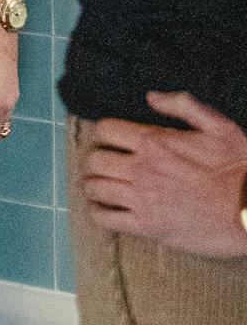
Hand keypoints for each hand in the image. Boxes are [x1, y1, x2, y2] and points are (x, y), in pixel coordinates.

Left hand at [83, 95, 246, 255]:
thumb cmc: (238, 167)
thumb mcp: (218, 125)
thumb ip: (182, 105)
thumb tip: (151, 97)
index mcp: (155, 142)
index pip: (105, 130)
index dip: (102, 134)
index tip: (106, 141)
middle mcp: (143, 169)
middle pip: (94, 160)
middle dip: (92, 160)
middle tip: (98, 165)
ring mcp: (144, 199)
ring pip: (96, 188)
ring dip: (91, 185)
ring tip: (96, 185)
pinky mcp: (149, 227)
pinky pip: (107, 219)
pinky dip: (97, 213)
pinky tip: (101, 209)